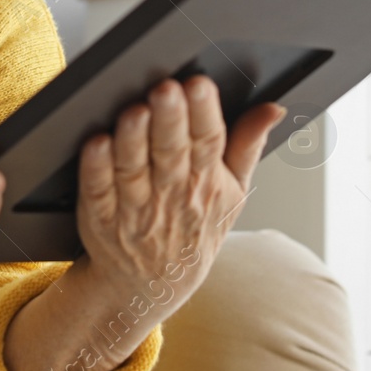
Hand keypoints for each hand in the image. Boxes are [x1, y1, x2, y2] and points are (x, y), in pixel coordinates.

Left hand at [75, 76, 283, 337]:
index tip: (200, 84)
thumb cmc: (194, 229)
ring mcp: (134, 209)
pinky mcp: (100, 219)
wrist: (153, 285)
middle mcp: (171, 195)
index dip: (204, 112)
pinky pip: (98, 191)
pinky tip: (96, 144)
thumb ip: (248, 145)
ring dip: (133, 140)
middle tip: (166, 88)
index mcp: (207, 182)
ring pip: (134, 169)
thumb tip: (274, 108)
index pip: (209, 142)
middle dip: (169, 119)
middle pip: (171, 152)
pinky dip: (96, 169)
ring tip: (134, 111)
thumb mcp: (233, 192)